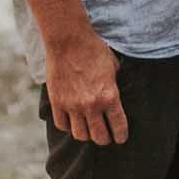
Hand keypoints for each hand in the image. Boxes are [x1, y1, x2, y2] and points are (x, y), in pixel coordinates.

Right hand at [45, 25, 127, 145]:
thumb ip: (114, 85)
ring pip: (80, 135)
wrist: (68, 39)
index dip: (121, 136)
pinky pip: (62, 125)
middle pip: (99, 137)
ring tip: (88, 129)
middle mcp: (91, 105)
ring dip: (86, 134)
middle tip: (105, 136)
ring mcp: (72, 105)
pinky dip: (68, 126)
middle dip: (104, 139)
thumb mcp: (113, 66)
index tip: (120, 138)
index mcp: (109, 96)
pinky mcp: (57, 102)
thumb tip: (115, 95)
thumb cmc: (93, 49)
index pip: (118, 127)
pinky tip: (72, 121)